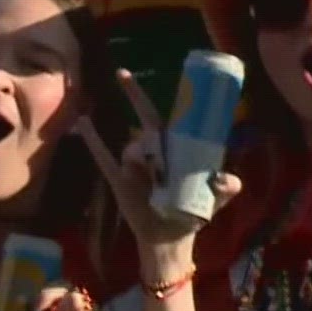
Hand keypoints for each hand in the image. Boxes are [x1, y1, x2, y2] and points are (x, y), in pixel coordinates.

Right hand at [78, 68, 242, 278]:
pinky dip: (93, 140)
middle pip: (145, 117)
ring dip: (141, 159)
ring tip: (155, 183)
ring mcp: (135, 163)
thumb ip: (226, 187)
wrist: (171, 237)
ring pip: (133, 148)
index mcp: (178, 148)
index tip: (166, 81)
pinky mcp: (119, 178)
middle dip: (134, 94)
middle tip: (122, 74)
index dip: (171, 101)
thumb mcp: (215, 199)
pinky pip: (103, 156)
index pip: (172, 118)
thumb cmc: (194, 212)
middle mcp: (156, 150)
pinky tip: (84, 122)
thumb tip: (227, 180)